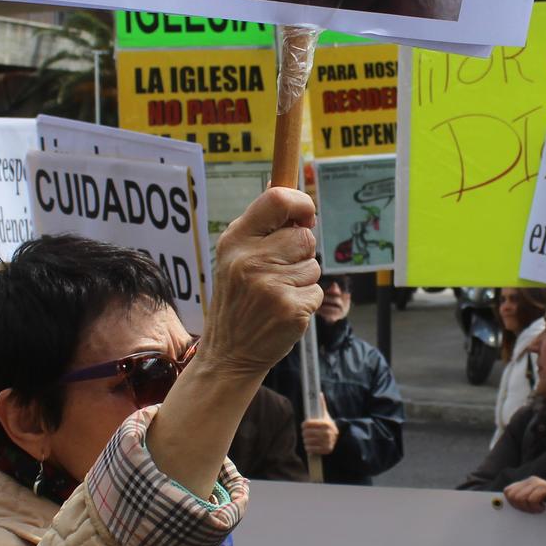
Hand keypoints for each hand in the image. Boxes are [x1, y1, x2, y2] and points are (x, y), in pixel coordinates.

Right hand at [194, 187, 321, 382]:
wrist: (228, 353)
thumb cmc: (237, 300)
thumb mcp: (234, 257)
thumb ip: (260, 226)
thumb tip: (284, 192)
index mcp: (235, 240)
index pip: (277, 200)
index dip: (300, 203)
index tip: (305, 216)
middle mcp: (251, 260)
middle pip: (304, 237)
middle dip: (302, 253)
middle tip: (279, 272)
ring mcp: (271, 285)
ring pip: (314, 266)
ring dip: (303, 280)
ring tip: (277, 294)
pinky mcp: (291, 308)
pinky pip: (317, 291)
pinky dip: (307, 302)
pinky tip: (283, 311)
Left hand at [302, 394, 338, 456]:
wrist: (336, 437)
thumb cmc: (326, 425)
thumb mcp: (325, 415)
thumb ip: (321, 405)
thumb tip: (319, 393)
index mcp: (326, 423)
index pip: (308, 424)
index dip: (304, 425)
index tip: (304, 425)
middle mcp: (327, 433)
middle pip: (307, 433)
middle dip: (304, 433)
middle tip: (305, 433)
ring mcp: (327, 442)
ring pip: (308, 442)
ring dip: (306, 441)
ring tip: (307, 439)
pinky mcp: (327, 450)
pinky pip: (311, 450)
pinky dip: (308, 448)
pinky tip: (310, 445)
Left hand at [503, 475, 545, 513]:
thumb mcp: (532, 500)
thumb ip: (521, 499)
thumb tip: (505, 504)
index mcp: (525, 483)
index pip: (508, 491)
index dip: (512, 503)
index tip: (523, 508)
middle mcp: (530, 480)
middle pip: (513, 496)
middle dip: (521, 506)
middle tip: (532, 509)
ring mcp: (537, 483)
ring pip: (520, 499)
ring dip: (529, 508)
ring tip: (538, 508)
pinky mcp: (544, 488)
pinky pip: (531, 500)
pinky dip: (536, 508)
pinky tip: (543, 507)